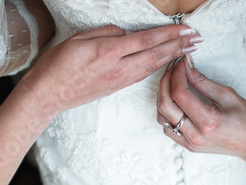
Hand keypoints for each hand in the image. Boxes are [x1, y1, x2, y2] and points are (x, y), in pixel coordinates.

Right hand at [20, 24, 202, 115]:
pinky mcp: (118, 87)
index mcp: (109, 52)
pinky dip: (159, 67)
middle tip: (197, 38)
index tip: (185, 28)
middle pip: (155, 55)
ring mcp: (120, 80)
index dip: (168, 34)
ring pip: (153, 66)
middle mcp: (119, 68)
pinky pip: (143, 75)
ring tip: (188, 49)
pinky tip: (167, 63)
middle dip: (178, 45)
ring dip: (173, 57)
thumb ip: (106, 33)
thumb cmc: (58, 65)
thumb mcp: (79, 39)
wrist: (48, 94)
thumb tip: (125, 33)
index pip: (146, 40)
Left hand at [156, 57, 245, 162]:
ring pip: (161, 117)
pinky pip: (167, 128)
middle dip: (165, 82)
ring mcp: (189, 143)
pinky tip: (173, 100)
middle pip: (164, 105)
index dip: (176, 75)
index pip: (179, 94)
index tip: (180, 64)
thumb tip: (186, 67)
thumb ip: (203, 82)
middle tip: (172, 69)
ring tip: (171, 82)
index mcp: (207, 122)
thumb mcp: (228, 96)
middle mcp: (195, 135)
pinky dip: (165, 111)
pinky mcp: (187, 145)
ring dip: (162, 97)